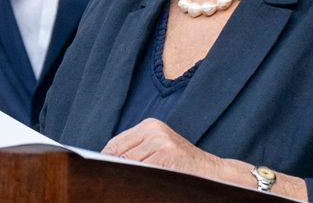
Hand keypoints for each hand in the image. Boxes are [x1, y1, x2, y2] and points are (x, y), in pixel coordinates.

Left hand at [104, 119, 307, 199]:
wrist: (216, 173)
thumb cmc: (185, 166)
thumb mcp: (160, 150)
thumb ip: (137, 152)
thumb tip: (104, 162)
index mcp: (150, 125)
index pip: (115, 144)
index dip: (104, 160)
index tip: (95, 173)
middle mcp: (154, 129)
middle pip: (118, 154)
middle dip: (112, 170)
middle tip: (102, 185)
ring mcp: (161, 142)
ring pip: (128, 165)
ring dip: (123, 178)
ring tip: (117, 187)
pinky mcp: (167, 156)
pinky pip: (141, 171)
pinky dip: (136, 182)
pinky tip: (137, 186)